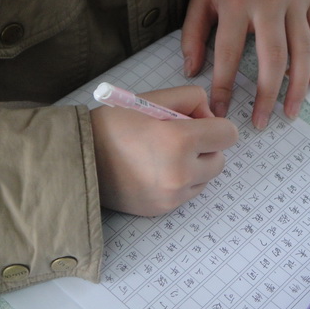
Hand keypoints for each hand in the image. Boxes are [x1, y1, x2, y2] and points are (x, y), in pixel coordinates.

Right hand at [90, 86, 237, 215]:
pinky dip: (181, 182)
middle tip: (180, 139)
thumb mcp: (152, 98)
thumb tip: (210, 116)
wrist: (80, 159)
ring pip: (206, 178)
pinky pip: (188, 193)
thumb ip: (191, 99)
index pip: (229, 134)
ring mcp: (173, 196)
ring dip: (195, 166)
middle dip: (206, 147)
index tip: (197, 123)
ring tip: (166, 156)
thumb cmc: (114, 125)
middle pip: (220, 160)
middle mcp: (180, 173)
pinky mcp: (164, 209)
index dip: (216, 125)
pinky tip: (157, 171)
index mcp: (179, 141)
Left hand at [182, 0, 309, 128]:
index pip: (229, 55)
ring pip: (303, 51)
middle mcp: (268, 4)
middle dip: (267, 95)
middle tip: (261, 122)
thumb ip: (193, 34)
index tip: (221, 113)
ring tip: (291, 112)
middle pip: (273, 58)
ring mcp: (295, 1)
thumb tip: (192, 71)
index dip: (224, 87)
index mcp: (235, 3)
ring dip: (298, 86)